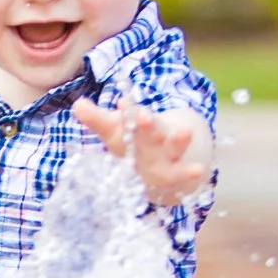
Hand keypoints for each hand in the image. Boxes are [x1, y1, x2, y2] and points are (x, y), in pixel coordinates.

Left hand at [70, 98, 208, 206]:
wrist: (161, 164)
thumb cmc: (132, 144)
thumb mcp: (114, 132)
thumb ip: (97, 120)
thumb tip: (78, 105)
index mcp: (139, 127)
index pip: (133, 117)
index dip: (128, 111)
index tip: (123, 103)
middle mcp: (155, 139)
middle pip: (151, 131)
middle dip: (148, 125)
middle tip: (143, 117)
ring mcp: (168, 155)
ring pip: (173, 146)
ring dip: (178, 140)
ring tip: (185, 132)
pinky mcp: (177, 174)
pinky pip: (183, 173)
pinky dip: (190, 172)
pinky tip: (199, 169)